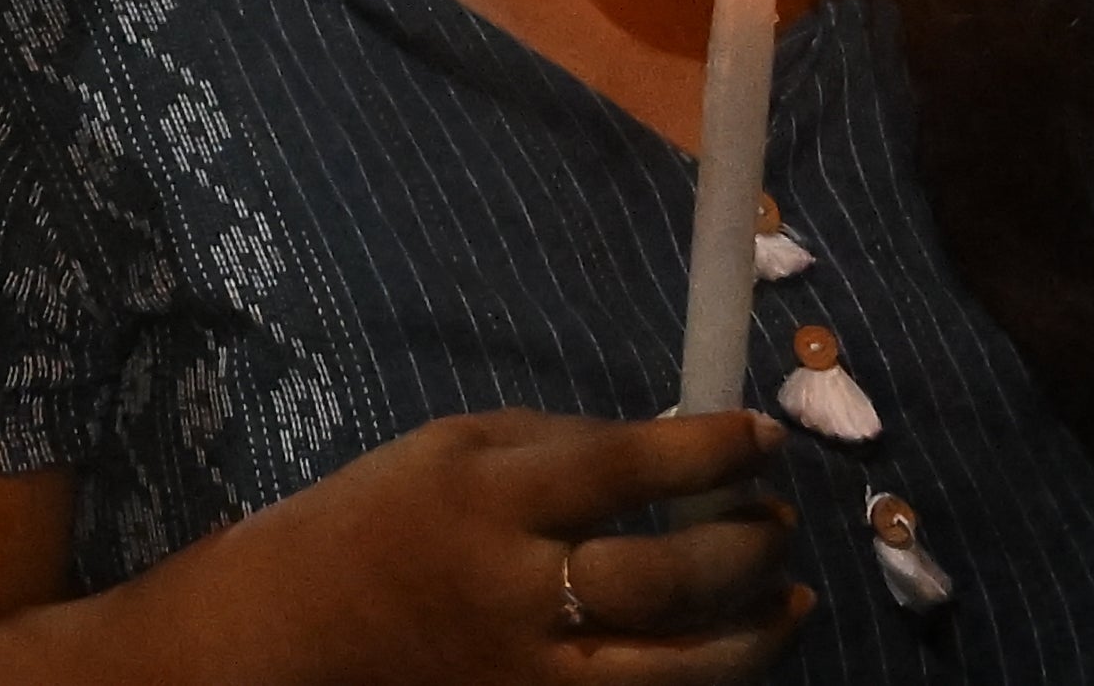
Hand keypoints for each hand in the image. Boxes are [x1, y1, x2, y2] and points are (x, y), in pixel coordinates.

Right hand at [233, 408, 802, 681]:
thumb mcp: (453, 447)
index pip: (622, 467)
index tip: (764, 432)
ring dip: (755, 633)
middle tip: (781, 520)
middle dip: (746, 547)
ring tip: (792, 600)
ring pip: (678, 668)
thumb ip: (560, 444)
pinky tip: (731, 649)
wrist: (300, 634)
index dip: (708, 449)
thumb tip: (677, 446)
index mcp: (489, 498)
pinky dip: (705, 678)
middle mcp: (518, 590)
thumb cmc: (379, 518)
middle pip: (664, 577)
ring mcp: (533, 673)